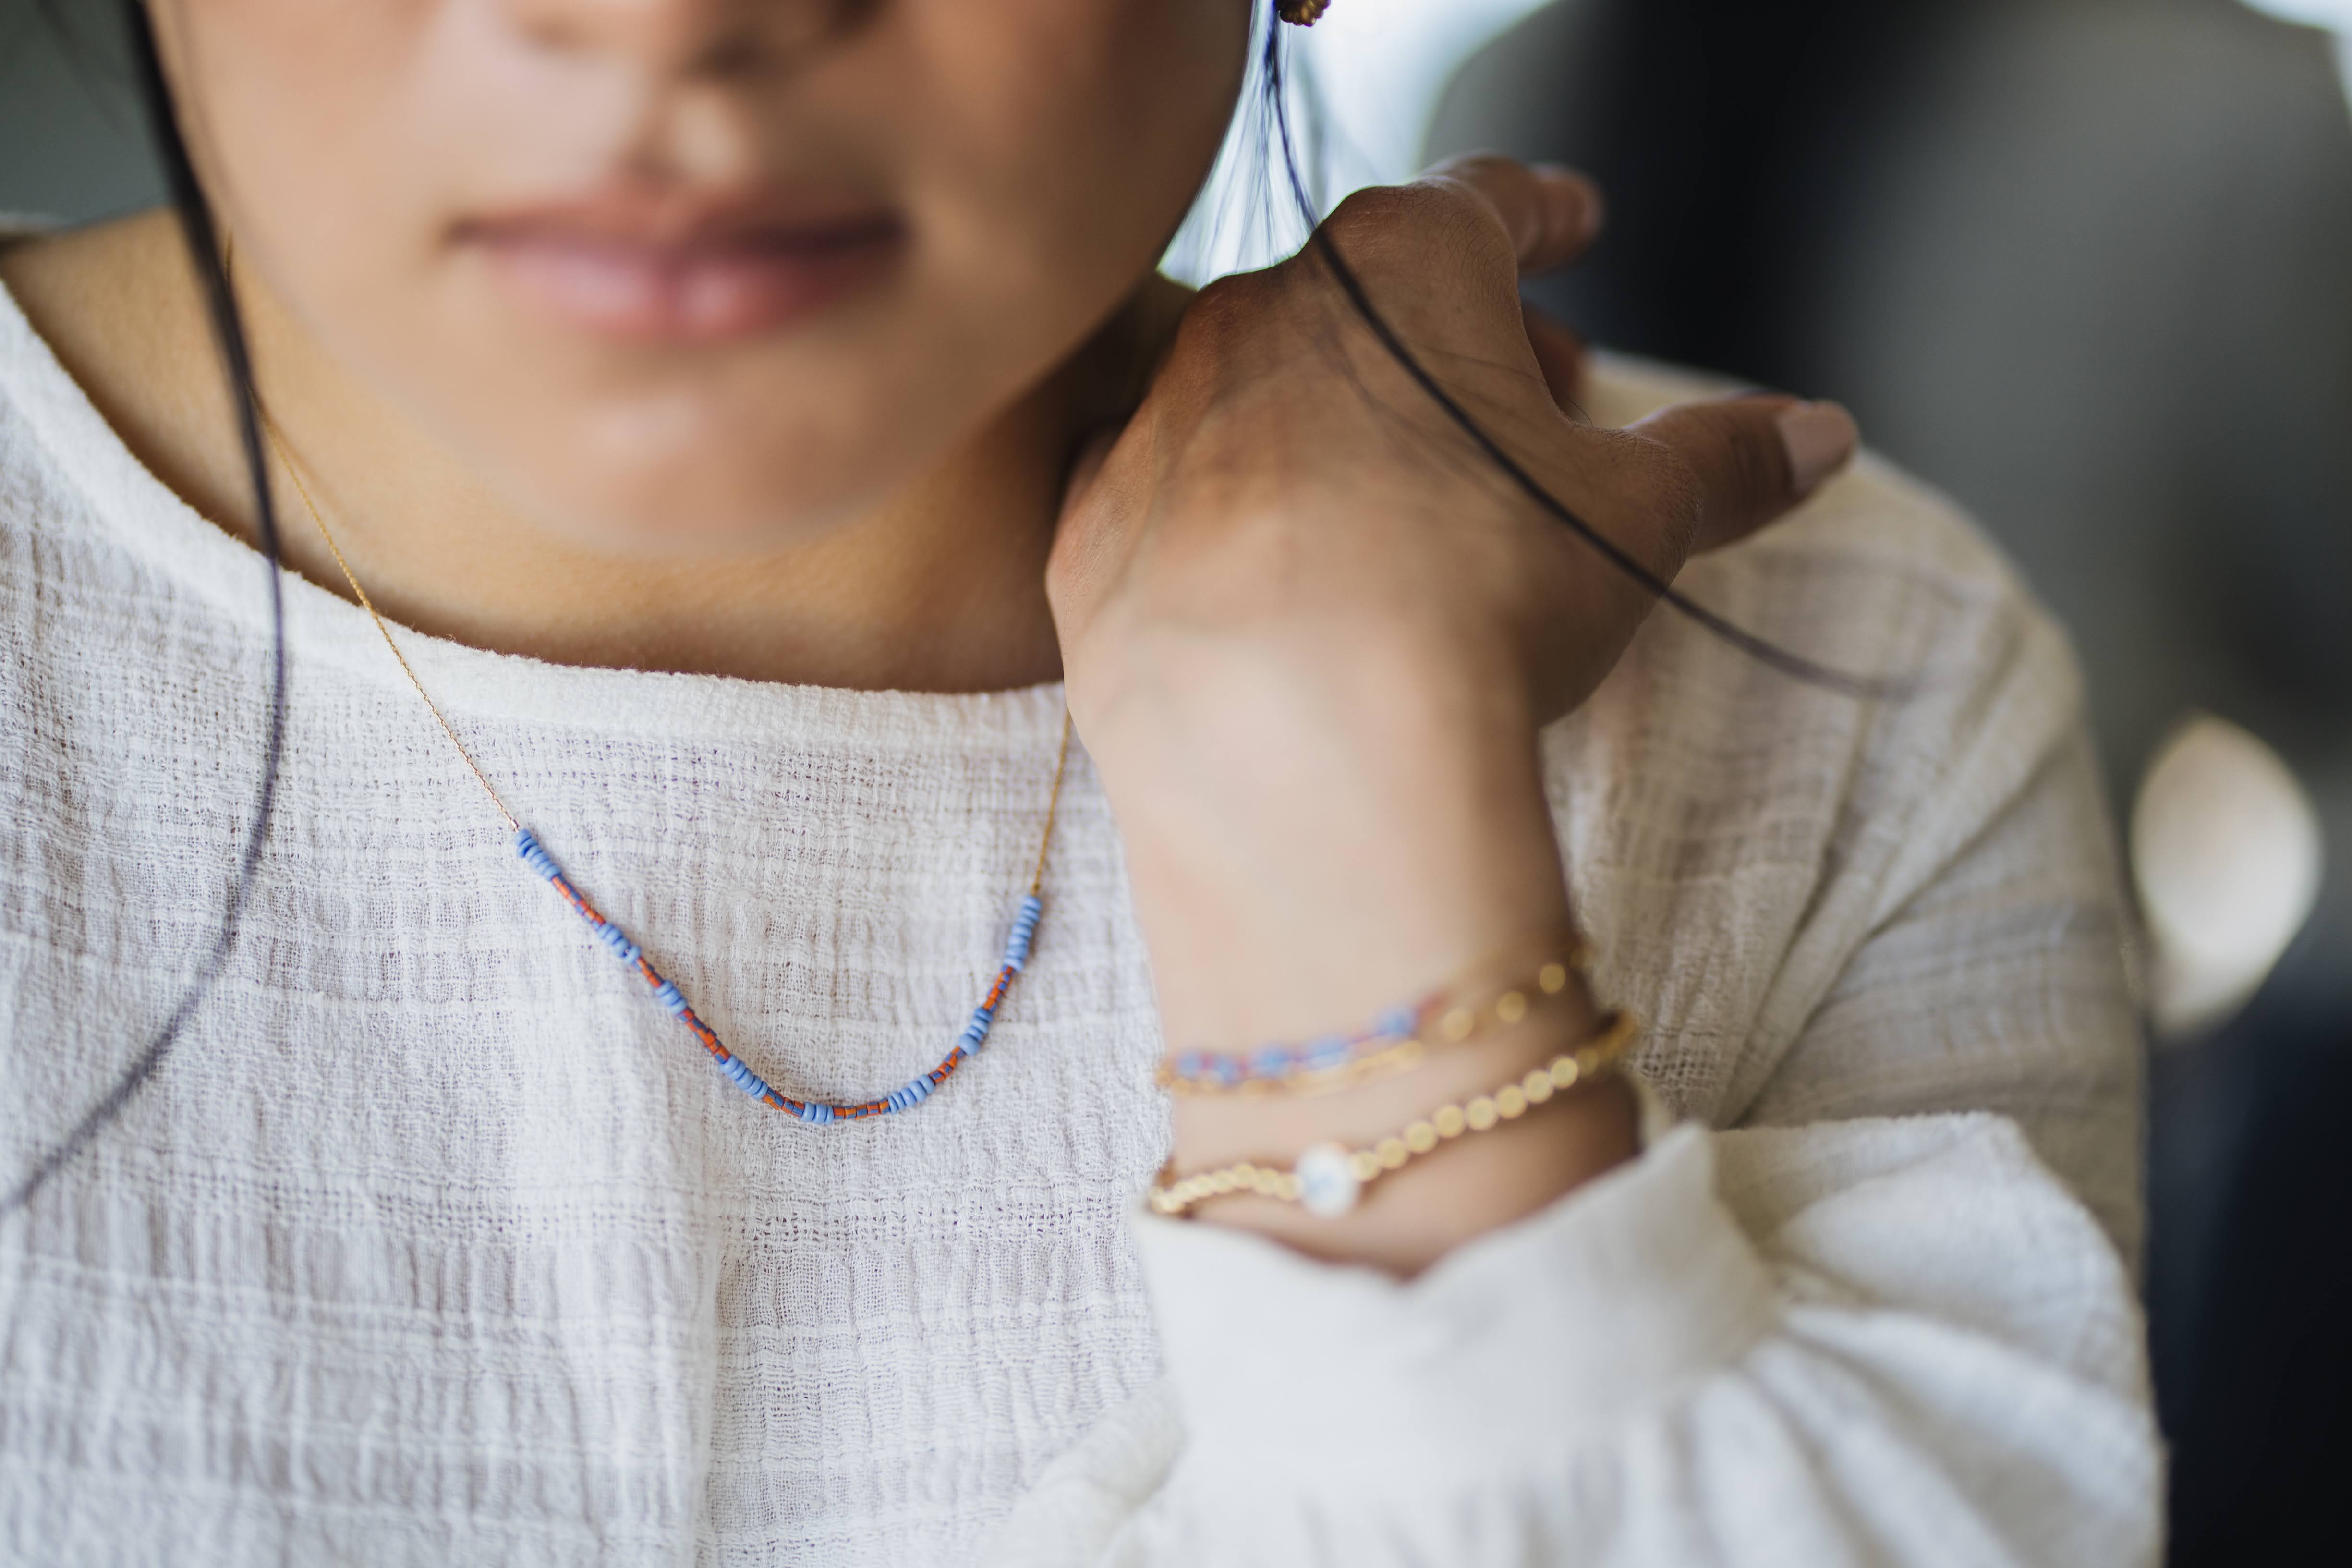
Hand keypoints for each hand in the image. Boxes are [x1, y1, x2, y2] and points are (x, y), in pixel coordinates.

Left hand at [1049, 157, 1855, 1268]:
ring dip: (1331, 427)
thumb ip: (1722, 461)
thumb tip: (1816, 434)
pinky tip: (1268, 575)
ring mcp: (1154, 421)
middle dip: (1455, 342)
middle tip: (1528, 402)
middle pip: (1372, 302)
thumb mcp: (1634, 525)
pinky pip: (1165, 498)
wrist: (1304, 759)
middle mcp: (1254, 315)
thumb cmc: (1482, 606)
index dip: (1542, 214)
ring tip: (1404, 504)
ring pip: (1256, 391)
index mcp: (1398, 269)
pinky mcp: (1086, 537)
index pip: (1486, 204)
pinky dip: (1223, 519)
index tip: (1574, 224)